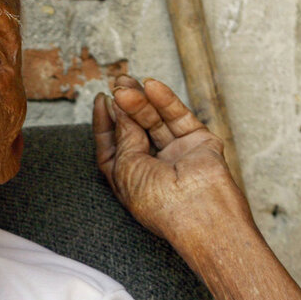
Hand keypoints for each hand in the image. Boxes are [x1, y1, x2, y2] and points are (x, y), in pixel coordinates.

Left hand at [92, 76, 250, 245]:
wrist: (198, 214)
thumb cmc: (158, 203)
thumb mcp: (125, 166)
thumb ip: (123, 134)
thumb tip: (118, 108)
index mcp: (129, 178)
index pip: (112, 145)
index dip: (105, 123)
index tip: (101, 100)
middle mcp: (152, 166)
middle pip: (134, 129)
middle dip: (125, 106)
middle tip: (118, 85)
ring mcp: (176, 154)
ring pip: (156, 120)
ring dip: (141, 101)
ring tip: (127, 85)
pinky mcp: (199, 143)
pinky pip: (179, 117)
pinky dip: (165, 101)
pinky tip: (151, 87)